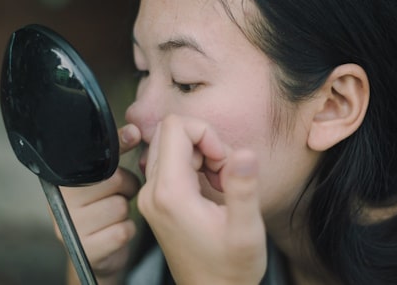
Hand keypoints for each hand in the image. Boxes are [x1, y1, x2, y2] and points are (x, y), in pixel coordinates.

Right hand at [55, 124, 141, 284]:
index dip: (115, 150)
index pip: (93, 156)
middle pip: (113, 180)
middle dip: (126, 186)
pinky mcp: (85, 249)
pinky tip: (115, 231)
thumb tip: (133, 131)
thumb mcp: (106, 175)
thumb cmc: (102, 205)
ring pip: (120, 206)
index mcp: (63, 177)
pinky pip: (122, 231)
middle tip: (119, 193)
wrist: (96, 251)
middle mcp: (62, 200)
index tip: (133, 136)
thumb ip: (115, 151)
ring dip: (126, 211)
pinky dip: (126, 230)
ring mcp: (71, 226)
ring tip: (114, 213)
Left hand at [138, 115, 266, 284]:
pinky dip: (193, 166)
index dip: (206, 133)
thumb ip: (243, 188)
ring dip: (200, 155)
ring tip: (220, 183)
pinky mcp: (156, 199)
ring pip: (170, 146)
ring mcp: (151, 195)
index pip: (175, 127)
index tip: (224, 161)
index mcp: (170, 192)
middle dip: (204, 143)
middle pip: (170, 133)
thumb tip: (245, 153)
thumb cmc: (228, 268)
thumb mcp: (245, 230)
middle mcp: (152, 190)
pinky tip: (210, 188)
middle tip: (225, 173)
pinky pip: (170, 163)